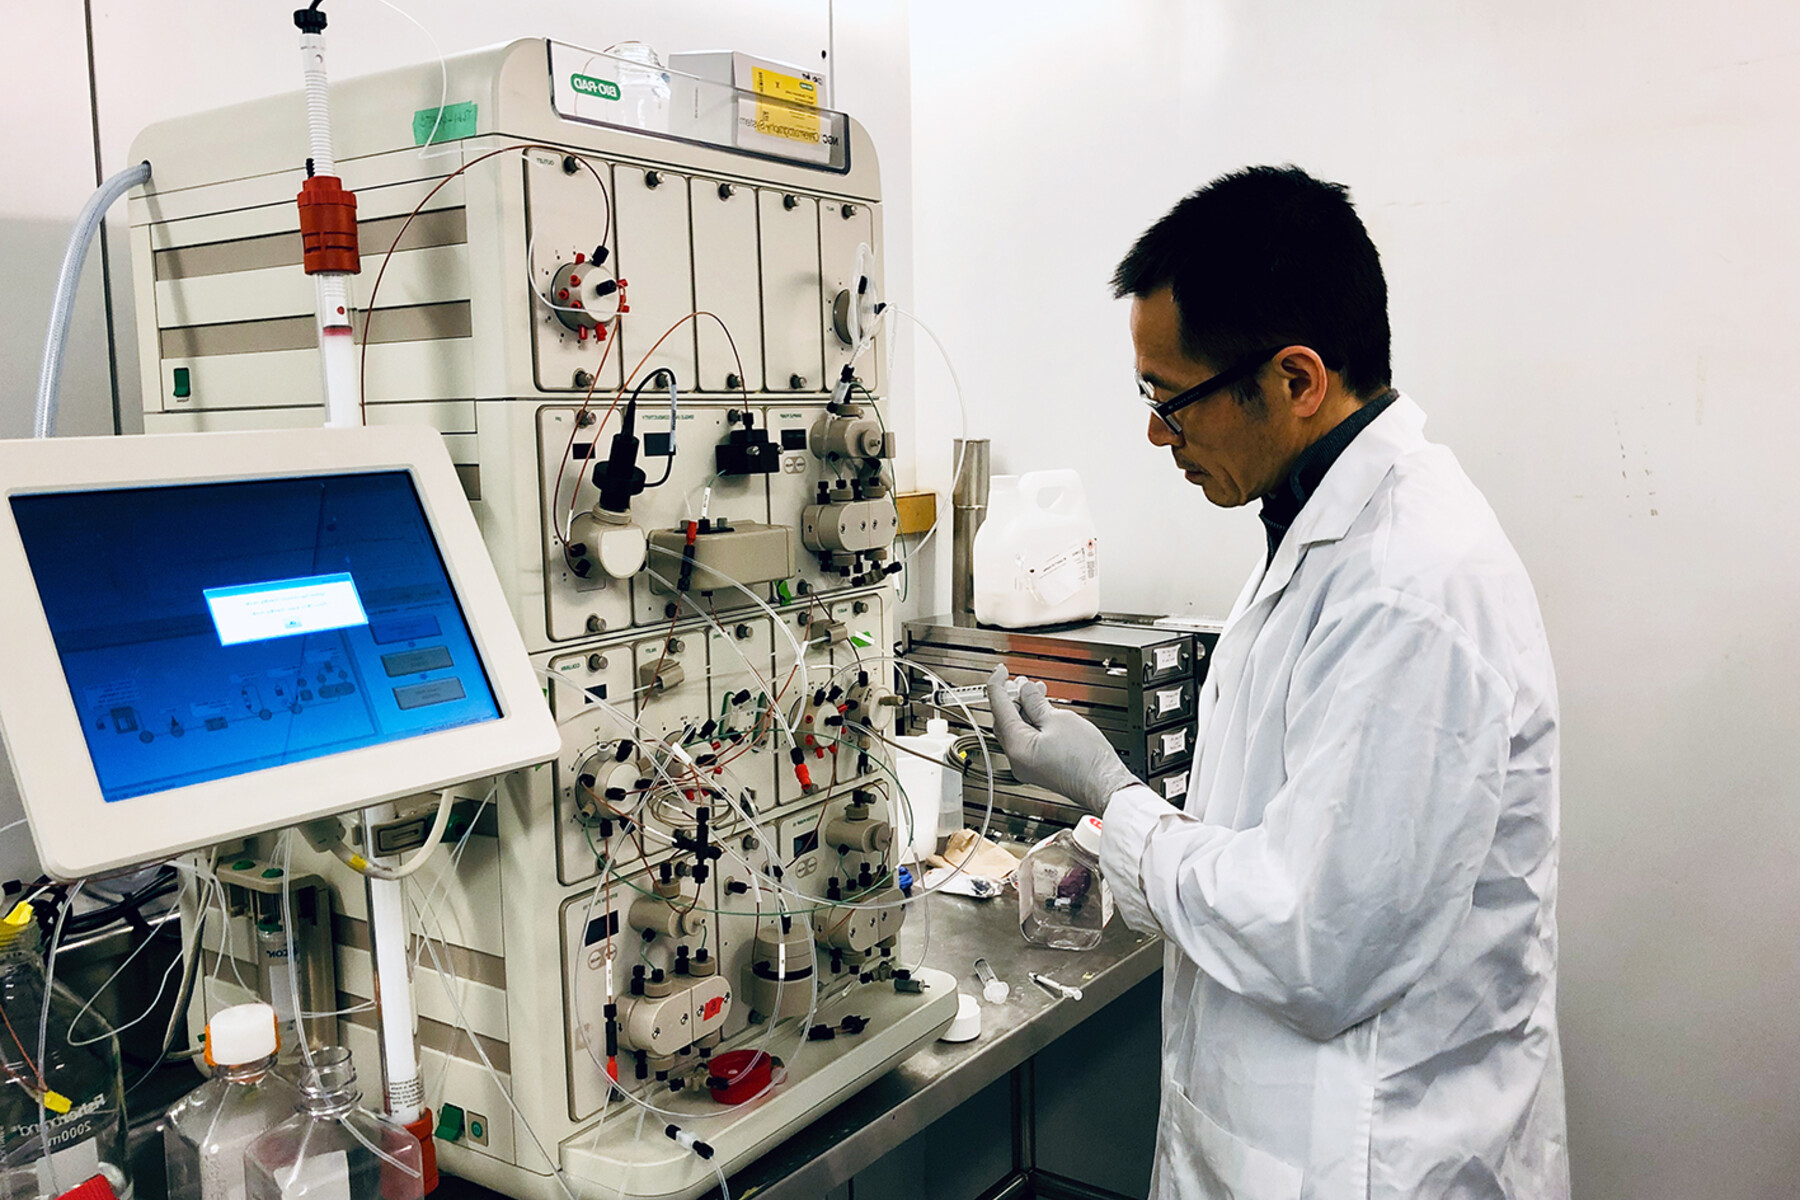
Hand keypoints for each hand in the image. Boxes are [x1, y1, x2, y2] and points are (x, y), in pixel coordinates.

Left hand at [985, 666, 1138, 814]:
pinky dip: (1030, 723)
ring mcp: (1026, 765)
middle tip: (1022, 682)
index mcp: (1017, 747)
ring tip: (1036, 693)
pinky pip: (1026, 740)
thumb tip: (1025, 690)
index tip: (1001, 671)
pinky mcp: (1037, 767)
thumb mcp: (1059, 720)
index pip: (998, 708)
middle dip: (1012, 698)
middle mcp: (1017, 759)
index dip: (998, 685)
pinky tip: (1042, 711)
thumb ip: (1036, 703)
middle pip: (1004, 720)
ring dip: (1023, 709)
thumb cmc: (1087, 760)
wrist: (1104, 784)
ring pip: (1016, 730)